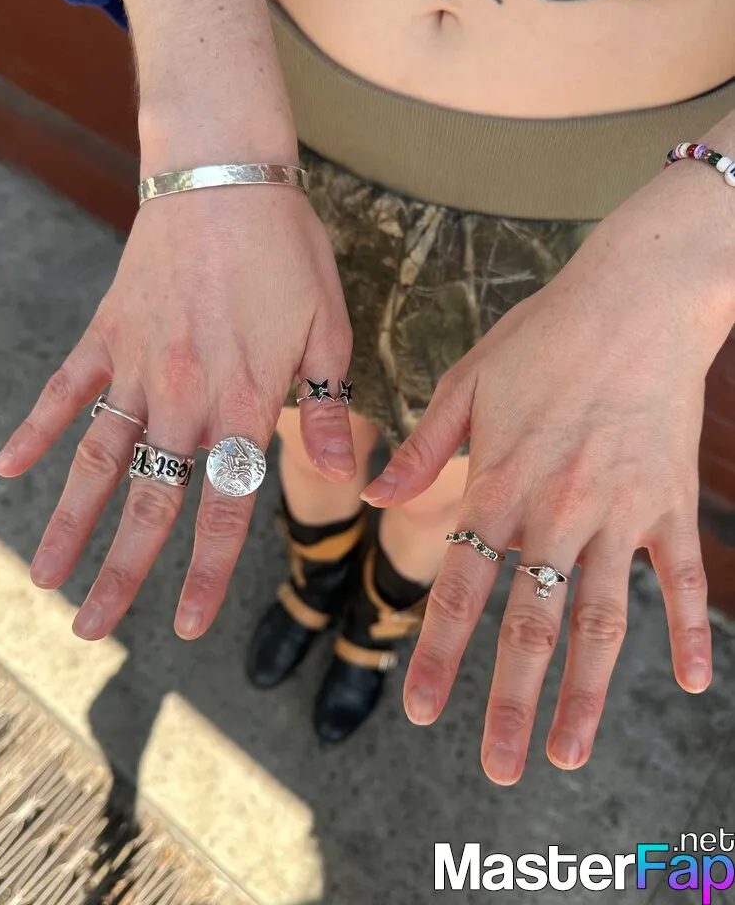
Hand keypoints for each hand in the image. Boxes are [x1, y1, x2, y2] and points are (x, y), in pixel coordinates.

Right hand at [0, 184, 354, 639]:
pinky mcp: (107, 334)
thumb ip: (330, 407)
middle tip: (90, 629)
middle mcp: (184, 395)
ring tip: (42, 576)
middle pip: (149, 500)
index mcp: (245, 400)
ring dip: (69, 521)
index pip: (224, 505)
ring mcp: (138, 366)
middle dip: (121, 571)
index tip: (185, 627)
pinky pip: (67, 390)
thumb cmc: (288, 250)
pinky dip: (38, 428)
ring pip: (98, 459)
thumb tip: (348, 475)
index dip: (205, 571)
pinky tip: (9, 469)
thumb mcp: (329, 327)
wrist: (226, 171)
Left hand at [362, 165, 734, 784]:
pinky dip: (688, 631)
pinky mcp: (667, 503)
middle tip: (497, 768)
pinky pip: (682, 580)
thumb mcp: (467, 381)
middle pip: (530, 626)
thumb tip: (375, 498)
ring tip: (568, 754)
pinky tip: (692, 684)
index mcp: (500, 485)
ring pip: (600, 622)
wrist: (637, 298)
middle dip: (509, 702)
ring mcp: (619, 513)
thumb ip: (422, 448)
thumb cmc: (545, 336)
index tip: (423, 712)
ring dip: (586, 694)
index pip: (462, 589)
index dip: (439, 655)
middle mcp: (556, 513)